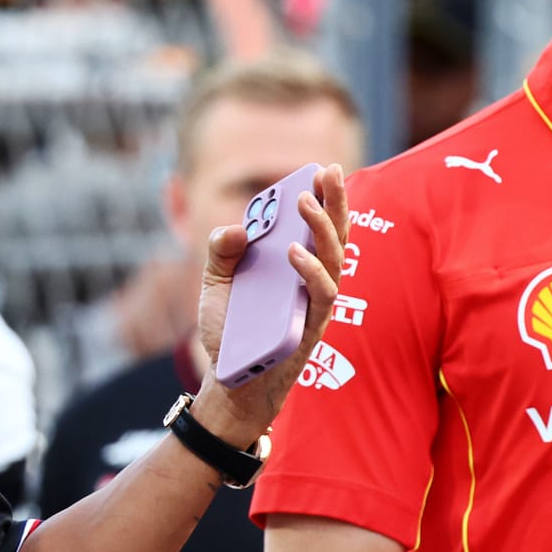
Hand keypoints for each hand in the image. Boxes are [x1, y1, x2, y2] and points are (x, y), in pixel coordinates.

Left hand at [190, 164, 349, 443]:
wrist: (228, 381)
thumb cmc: (230, 333)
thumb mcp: (216, 285)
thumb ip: (221, 253)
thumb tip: (236, 227)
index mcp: (295, 268)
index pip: (318, 228)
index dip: (326, 200)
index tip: (323, 170)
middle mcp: (312, 283)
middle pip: (335, 237)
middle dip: (335, 202)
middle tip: (327, 172)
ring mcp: (314, 305)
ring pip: (333, 262)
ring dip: (322, 229)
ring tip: (305, 203)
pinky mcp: (310, 329)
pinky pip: (319, 296)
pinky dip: (309, 272)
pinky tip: (293, 252)